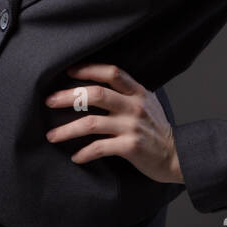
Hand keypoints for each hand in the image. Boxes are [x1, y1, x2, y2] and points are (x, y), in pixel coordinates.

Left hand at [44, 62, 183, 184]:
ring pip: (92, 123)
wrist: (178, 156)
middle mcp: (135, 106)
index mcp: (138, 92)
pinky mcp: (131, 147)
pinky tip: (75, 157)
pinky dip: (84, 153)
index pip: (111, 72)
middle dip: (68, 97)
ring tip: (52, 135)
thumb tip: (94, 87)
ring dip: (67, 129)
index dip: (88, 69)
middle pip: (96, 94)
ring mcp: (132, 126)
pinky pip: (100, 148)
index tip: (67, 71)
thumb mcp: (147, 103)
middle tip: (48, 101)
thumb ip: (126, 93)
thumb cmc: (156, 130)